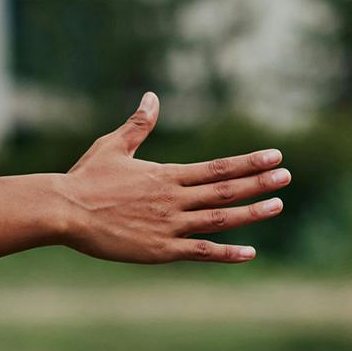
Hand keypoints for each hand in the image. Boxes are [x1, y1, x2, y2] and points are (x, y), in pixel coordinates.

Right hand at [56, 91, 289, 263]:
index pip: (217, 167)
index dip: (249, 162)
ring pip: (220, 218)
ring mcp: (170, 226)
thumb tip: (152, 98)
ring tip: (277, 204)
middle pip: (225, 190)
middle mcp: (174, 199)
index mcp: (166, 174)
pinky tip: (250, 252)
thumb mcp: (113, 146)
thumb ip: (138, 125)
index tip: (274, 156)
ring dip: (251, 212)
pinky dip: (227, 253)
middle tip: (286, 177)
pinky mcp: (161, 250)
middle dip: (259, 183)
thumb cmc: (85, 179)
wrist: (64, 211)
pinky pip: (201, 252)